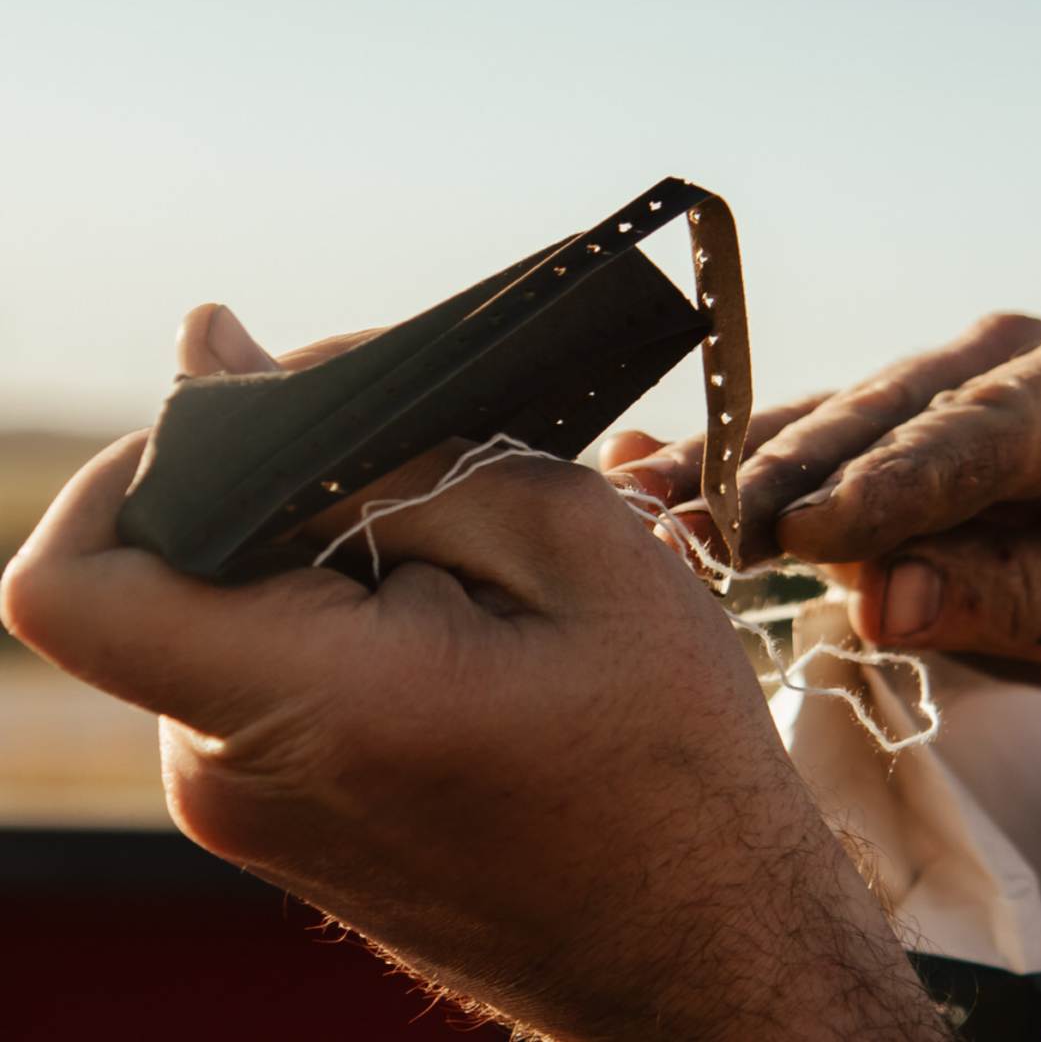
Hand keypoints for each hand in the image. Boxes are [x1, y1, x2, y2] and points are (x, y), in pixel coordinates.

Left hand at [2, 306, 943, 1040]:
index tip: (257, 414)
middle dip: (301, 496)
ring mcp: (254, 820)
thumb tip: (228, 351)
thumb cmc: (673, 766)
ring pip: (230, 619)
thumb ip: (403, 444)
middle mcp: (239, 784)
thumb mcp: (586, 554)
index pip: (78, 582)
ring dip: (343, 563)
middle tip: (464, 498)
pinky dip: (356, 629)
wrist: (701, 948)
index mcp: (312, 710)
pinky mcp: (289, 832)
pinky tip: (480, 646)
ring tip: (498, 593)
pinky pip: (269, 682)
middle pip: (175, 574)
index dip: (133, 469)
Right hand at [605, 308, 1040, 749]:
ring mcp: (964, 380)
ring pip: (841, 423)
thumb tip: (888, 595)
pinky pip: (820, 445)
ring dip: (746, 474)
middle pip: (901, 413)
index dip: (903, 479)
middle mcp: (1033, 352)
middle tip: (699, 538)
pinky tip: (654, 482)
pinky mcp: (909, 426)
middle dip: (798, 477)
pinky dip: (743, 471)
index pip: (1001, 426)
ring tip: (646, 510)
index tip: (816, 534)